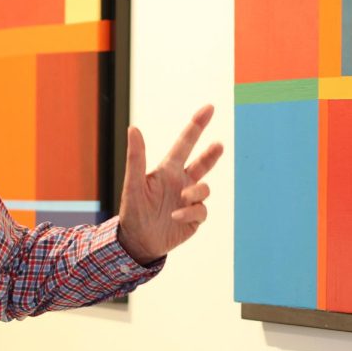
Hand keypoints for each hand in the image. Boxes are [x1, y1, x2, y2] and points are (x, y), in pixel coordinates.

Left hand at [117, 105, 224, 263]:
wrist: (138, 242)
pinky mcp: (194, 217)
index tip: (209, 108)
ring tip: (182, 198)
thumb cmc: (133, 211)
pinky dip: (190, 212)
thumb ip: (136, 157)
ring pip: (204, 188)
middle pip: (202, 163)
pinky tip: (176, 216)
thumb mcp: (133, 184)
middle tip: (218, 145)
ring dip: (195, 192)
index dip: (197, 125)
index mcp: (168, 170)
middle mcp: (181, 182)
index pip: (185, 144)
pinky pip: (201, 211)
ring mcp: (189, 200)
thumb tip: (134, 128)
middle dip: (211, 154)